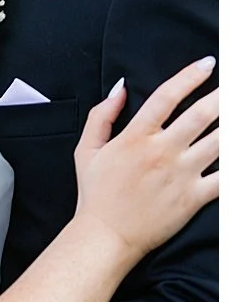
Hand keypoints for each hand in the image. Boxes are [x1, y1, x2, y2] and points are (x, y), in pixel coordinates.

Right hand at [74, 59, 218, 257]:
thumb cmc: (96, 195)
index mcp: (135, 138)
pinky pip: (224, 178)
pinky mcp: (194, 197)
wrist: (105, 237)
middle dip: (224, 94)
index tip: (208, 64)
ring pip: (220, 141)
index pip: (166, 97)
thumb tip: (120, 88)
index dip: (190, 76)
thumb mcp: (86, 151)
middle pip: (203, 114)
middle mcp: (161, 152)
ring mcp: (181, 175)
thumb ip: (101, 116)